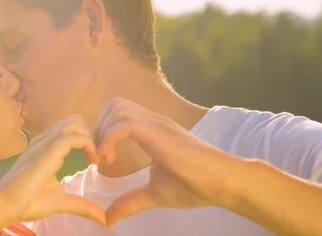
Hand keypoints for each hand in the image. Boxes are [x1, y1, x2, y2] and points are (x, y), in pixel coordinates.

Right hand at [0, 115, 105, 226]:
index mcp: (47, 147)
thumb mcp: (60, 202)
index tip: (99, 160)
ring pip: (74, 124)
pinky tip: (91, 161)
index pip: (73, 128)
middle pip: (75, 121)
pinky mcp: (44, 153)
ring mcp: (43, 144)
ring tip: (96, 159)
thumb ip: (81, 204)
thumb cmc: (26, 202)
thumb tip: (102, 217)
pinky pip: (70, 137)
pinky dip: (87, 144)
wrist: (3, 206)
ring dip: (92, 138)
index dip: (90, 139)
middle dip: (94, 135)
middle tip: (100, 158)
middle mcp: (45, 141)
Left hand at [95, 98, 242, 225]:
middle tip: (98, 157)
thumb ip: (130, 202)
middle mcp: (152, 121)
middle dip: (98, 128)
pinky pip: (125, 124)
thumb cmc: (194, 185)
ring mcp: (156, 124)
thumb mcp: (153, 194)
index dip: (102, 131)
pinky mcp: (160, 133)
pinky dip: (109, 138)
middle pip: (113, 104)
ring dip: (102, 131)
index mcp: (150, 130)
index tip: (99, 159)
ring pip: (117, 108)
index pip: (117, 113)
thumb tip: (108, 218)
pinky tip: (110, 159)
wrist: (224, 183)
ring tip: (104, 158)